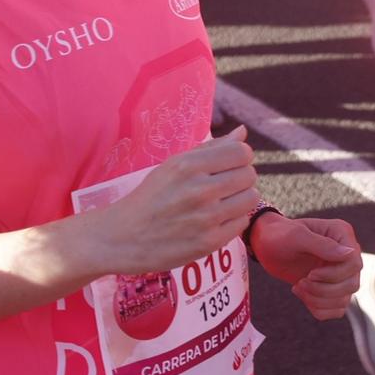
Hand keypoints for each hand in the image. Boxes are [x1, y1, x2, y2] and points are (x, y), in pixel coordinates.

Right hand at [86, 130, 258, 277]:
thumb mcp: (173, 166)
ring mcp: (206, 218)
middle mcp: (199, 189)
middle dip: (241, 177)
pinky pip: (242, 223)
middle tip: (224, 185)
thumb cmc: (150, 197)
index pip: (241, 152)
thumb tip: (242, 132)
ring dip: (240, 199)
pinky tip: (215, 221)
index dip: (239, 156)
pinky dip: (233, 221)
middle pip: (249, 174)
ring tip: (222, 203)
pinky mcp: (210, 242)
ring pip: (251, 199)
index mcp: (188, 166)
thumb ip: (211, 148)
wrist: (123, 236)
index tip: (229, 164)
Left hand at [251, 214, 359, 319]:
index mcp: (342, 234)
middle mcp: (346, 253)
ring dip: (319, 300)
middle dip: (324, 289)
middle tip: (301, 282)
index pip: (354, 263)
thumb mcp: (296, 236)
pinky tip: (302, 295)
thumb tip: (350, 254)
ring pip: (345, 300)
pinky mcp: (333, 288)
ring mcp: (341, 272)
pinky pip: (337, 310)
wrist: (266, 246)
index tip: (310, 274)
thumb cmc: (279, 235)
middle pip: (352, 284)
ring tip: (298, 287)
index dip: (333, 275)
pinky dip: (319, 308)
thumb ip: (322, 245)